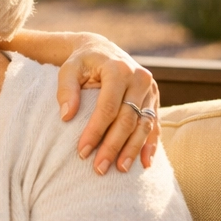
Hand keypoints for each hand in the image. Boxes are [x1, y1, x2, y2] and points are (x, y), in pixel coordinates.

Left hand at [57, 34, 159, 174]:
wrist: (101, 50)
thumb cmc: (80, 62)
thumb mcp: (68, 70)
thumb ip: (66, 90)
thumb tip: (66, 116)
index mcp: (118, 70)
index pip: (107, 107)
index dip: (95, 131)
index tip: (82, 152)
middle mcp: (139, 79)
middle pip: (127, 119)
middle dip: (113, 146)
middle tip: (99, 168)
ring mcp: (151, 90)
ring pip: (144, 125)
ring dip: (132, 149)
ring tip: (120, 170)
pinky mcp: (155, 99)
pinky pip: (155, 125)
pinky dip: (150, 144)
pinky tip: (144, 163)